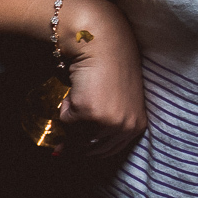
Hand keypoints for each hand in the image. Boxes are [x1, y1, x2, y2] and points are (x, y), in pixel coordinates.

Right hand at [53, 0, 146, 157]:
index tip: (70, 150)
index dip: (87, 149)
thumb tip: (61, 154)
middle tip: (66, 130)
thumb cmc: (107, 68)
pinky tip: (76, 89)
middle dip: (75, 139)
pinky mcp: (91, 113)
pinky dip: (65, 107)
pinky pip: (66, 121)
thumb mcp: (113, 103)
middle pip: (90, 148)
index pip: (107, 152)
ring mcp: (109, 122)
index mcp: (136, 125)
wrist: (102, 44)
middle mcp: (126, 127)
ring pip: (76, 136)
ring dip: (71, 118)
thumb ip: (97, 126)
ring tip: (80, 95)